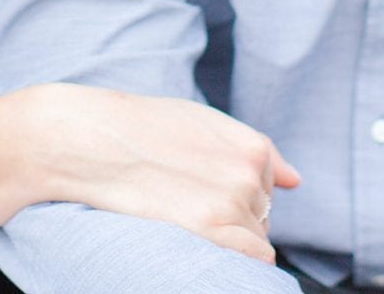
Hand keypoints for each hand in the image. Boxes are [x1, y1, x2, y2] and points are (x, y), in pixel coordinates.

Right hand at [26, 83, 300, 263]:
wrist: (88, 137)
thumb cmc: (138, 128)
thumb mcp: (202, 122)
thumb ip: (255, 151)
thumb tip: (295, 180)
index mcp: (252, 147)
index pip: (266, 192)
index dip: (232, 195)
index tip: (198, 189)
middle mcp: (250, 174)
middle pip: (260, 219)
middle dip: (231, 217)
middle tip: (183, 201)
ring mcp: (232, 203)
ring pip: (254, 243)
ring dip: (226, 238)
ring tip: (181, 215)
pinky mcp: (210, 228)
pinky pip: (250, 260)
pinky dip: (232, 259)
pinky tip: (197, 239)